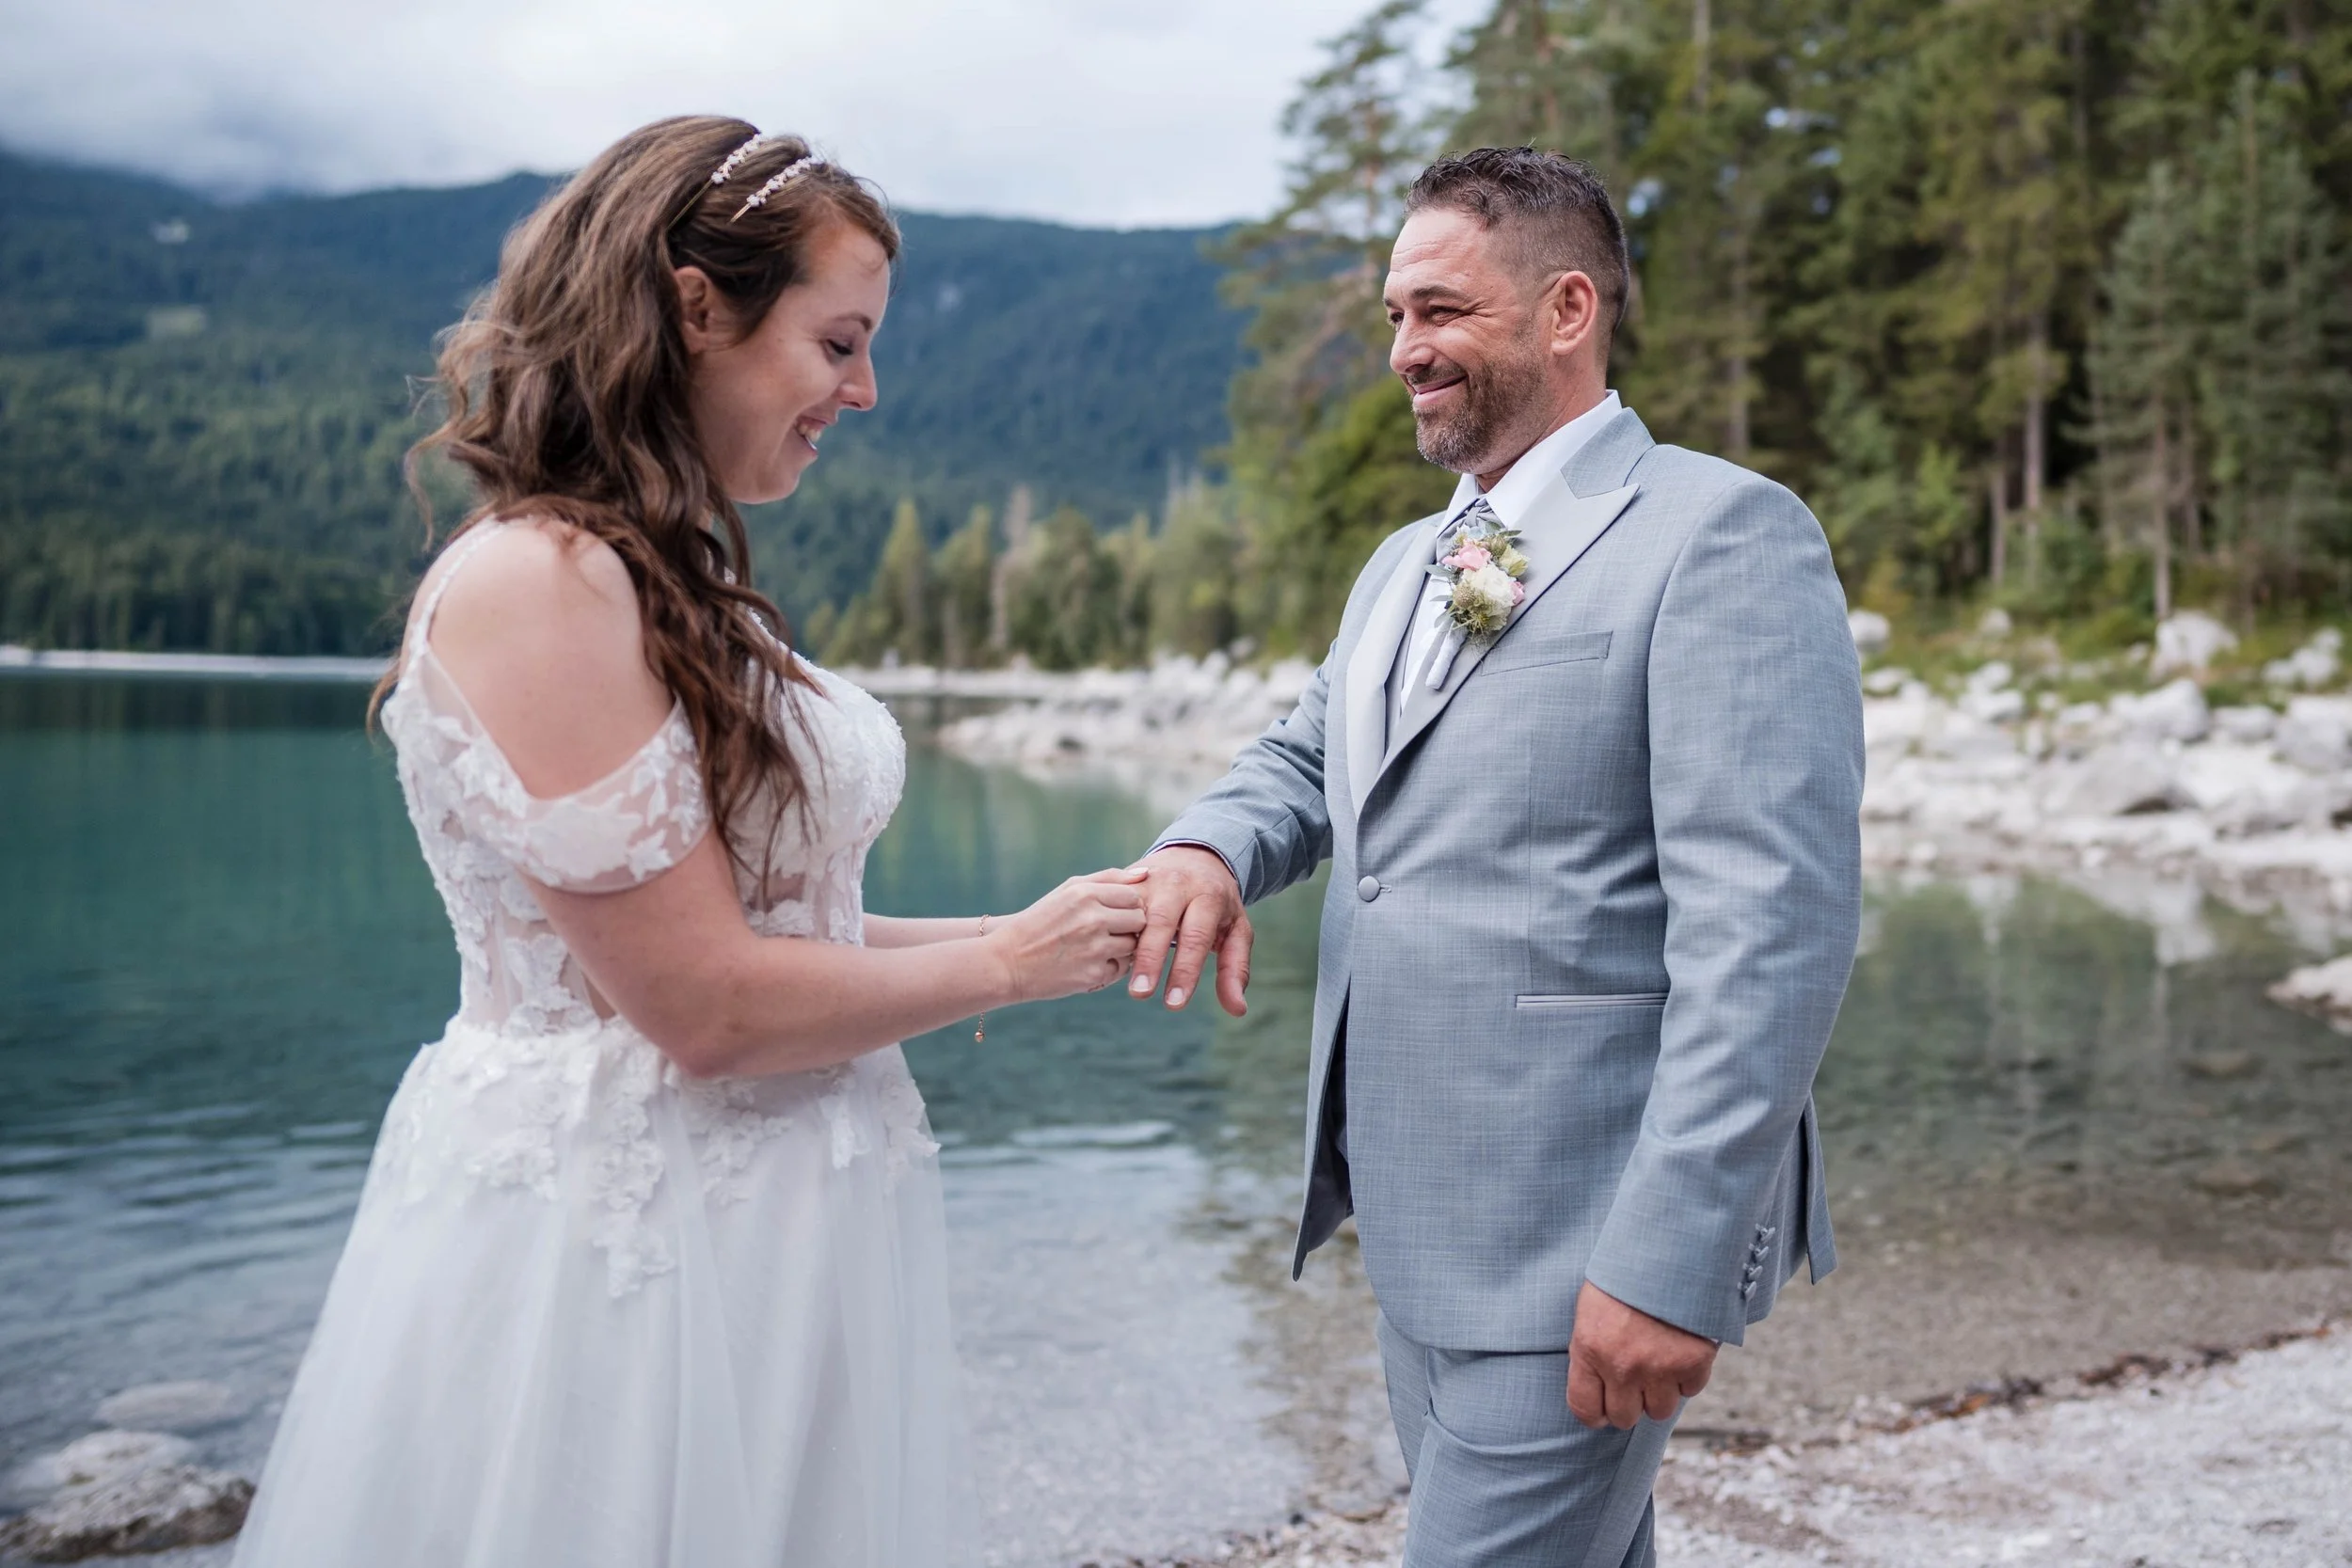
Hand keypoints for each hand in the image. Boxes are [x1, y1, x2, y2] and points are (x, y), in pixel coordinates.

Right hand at [993, 869, 1148, 1002]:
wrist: (1007, 962)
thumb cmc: (1041, 922)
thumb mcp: (1068, 891)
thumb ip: (1108, 878)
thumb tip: (1148, 873)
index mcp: (1085, 894)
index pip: (1134, 896)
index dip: (1127, 906)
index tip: (1113, 913)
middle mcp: (1093, 919)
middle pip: (1139, 921)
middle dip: (1129, 927)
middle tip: (1108, 931)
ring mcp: (1095, 949)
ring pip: (1134, 946)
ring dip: (1122, 948)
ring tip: (1095, 947)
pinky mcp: (1094, 975)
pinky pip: (1121, 969)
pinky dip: (1110, 967)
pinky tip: (1088, 963)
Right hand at [1125, 846, 1250, 1014]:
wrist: (1196, 856)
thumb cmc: (1217, 904)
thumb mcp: (1236, 931)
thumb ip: (1235, 969)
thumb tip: (1237, 1010)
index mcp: (1207, 896)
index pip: (1196, 937)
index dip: (1185, 972)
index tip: (1174, 1004)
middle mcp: (1177, 884)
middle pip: (1160, 923)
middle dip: (1150, 960)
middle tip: (1140, 993)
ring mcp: (1148, 879)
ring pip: (1132, 913)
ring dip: (1124, 945)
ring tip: (1119, 976)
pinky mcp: (1127, 880)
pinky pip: (1115, 905)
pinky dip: (1111, 930)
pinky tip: (1107, 954)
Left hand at [1566, 1281, 1716, 1428]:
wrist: (1669, 1248)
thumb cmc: (1625, 1275)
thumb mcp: (1592, 1309)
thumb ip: (1592, 1351)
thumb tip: (1597, 1389)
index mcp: (1589, 1349)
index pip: (1584, 1409)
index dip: (1594, 1412)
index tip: (1602, 1405)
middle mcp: (1623, 1366)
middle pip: (1624, 1418)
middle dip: (1628, 1403)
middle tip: (1633, 1381)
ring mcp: (1659, 1367)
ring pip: (1659, 1411)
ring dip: (1659, 1393)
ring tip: (1658, 1363)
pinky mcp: (1693, 1363)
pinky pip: (1690, 1390)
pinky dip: (1687, 1376)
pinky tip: (1680, 1350)